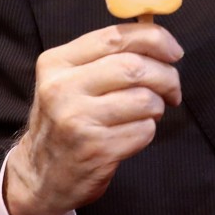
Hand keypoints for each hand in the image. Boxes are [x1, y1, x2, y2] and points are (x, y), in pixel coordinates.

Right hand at [5, 23, 183, 214]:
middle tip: (172, 88)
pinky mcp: (95, 149)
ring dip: (158, 106)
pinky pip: (144, 130)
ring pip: (144, 99)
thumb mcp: (70, 81)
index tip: (174, 51)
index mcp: (56, 63)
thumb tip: (160, 41)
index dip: (153, 39)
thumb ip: (106, 56)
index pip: (114, 37)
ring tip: (148, 113)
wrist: (41, 177)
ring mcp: (77, 120)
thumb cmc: (67, 120)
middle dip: (166, 75)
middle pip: (134, 66)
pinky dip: (148, 130)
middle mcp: (62, 88)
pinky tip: (132, 134)